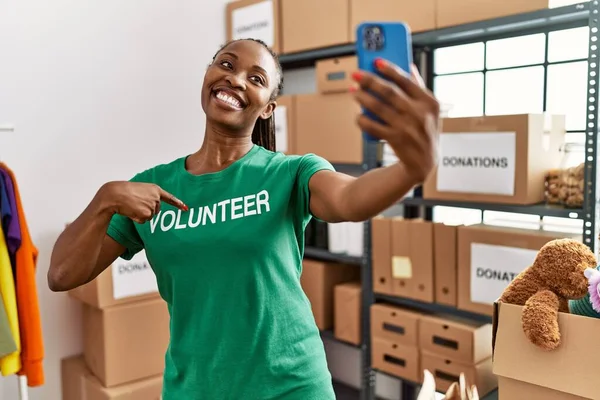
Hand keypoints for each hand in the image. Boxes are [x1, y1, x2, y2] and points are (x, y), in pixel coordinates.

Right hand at [100, 181, 187, 223]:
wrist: (114, 194)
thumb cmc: (124, 191)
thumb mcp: (140, 190)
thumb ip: (149, 196)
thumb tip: (152, 210)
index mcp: (155, 189)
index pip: (169, 197)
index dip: (178, 203)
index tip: (185, 208)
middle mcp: (156, 197)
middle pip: (156, 210)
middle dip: (147, 210)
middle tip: (135, 204)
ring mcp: (152, 205)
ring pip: (150, 216)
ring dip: (141, 214)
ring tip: (132, 206)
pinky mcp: (147, 213)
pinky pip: (144, 221)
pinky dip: (137, 219)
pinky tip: (131, 211)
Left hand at [351, 59, 439, 183]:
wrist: (424, 162)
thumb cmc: (425, 131)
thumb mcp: (430, 110)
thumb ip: (419, 88)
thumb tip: (410, 66)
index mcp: (429, 102)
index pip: (407, 80)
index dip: (390, 69)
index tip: (375, 61)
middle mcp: (418, 113)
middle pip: (389, 92)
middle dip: (369, 81)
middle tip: (355, 75)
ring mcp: (407, 127)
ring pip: (378, 107)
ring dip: (362, 98)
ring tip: (353, 92)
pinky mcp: (395, 140)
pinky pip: (373, 126)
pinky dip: (363, 120)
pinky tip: (358, 115)